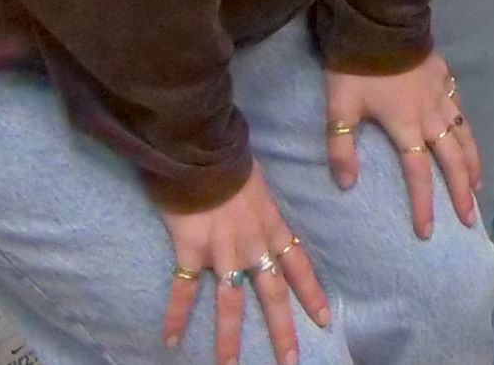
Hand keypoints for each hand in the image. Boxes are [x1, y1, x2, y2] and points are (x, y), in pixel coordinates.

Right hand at [159, 167, 330, 363]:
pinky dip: (176, 314)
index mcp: (272, 226)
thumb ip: (259, 210)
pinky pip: (184, 288)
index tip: (323, 319)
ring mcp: (223, 250)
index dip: (311, 293)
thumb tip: (259, 219)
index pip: (299, 265)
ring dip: (230, 337)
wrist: (201, 148)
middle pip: (272, 293)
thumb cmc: (228, 161)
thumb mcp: (257, 186)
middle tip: (291, 360)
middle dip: (282, 329)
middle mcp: (253, 244)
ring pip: (231, 302)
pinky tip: (170, 339)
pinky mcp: (192, 249)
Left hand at [326, 53, 479, 240]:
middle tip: (469, 219)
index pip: (418, 174)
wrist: (380, 22)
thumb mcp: (339, 109)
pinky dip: (467, 130)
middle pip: (452, 160)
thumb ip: (342, 149)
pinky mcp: (445, 78)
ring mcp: (442, 96)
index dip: (423, 204)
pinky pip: (461, 109)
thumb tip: (347, 186)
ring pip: (464, 136)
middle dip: (461, 192)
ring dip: (472, 164)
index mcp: (406, 126)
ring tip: (477, 187)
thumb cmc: (356, 68)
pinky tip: (468, 137)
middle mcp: (431, 116)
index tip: (427, 232)